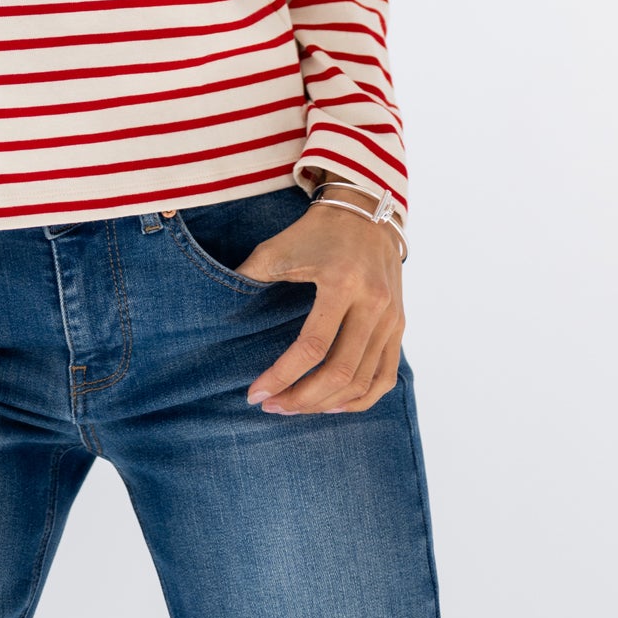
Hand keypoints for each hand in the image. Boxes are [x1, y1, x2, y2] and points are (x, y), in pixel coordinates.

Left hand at [235, 194, 405, 414]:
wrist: (364, 210)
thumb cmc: (316, 230)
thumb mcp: (278, 248)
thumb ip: (249, 279)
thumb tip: (218, 316)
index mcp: (341, 282)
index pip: (312, 346)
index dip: (281, 376)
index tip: (255, 393)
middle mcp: (373, 302)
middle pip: (340, 373)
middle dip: (302, 399)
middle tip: (273, 406)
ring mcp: (391, 317)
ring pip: (363, 382)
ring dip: (327, 404)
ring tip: (295, 407)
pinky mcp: (399, 325)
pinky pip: (385, 376)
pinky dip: (360, 398)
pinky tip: (333, 405)